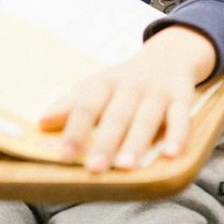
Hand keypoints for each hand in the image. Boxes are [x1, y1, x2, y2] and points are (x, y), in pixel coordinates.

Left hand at [39, 25, 218, 172]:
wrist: (170, 54)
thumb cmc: (125, 82)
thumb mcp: (97, 87)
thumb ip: (71, 105)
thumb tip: (41, 123)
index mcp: (105, 83)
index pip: (86, 106)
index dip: (75, 131)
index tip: (65, 156)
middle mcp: (131, 86)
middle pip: (116, 115)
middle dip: (106, 142)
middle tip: (95, 168)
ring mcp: (158, 91)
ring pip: (147, 117)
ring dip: (137, 142)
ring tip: (127, 167)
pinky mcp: (182, 97)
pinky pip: (181, 117)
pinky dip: (178, 135)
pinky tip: (172, 155)